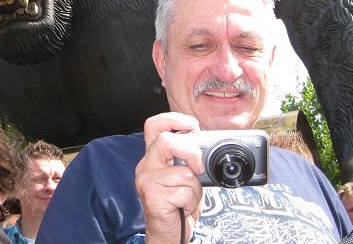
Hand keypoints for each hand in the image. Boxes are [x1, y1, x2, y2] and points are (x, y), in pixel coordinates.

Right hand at [135, 112, 204, 243]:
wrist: (168, 234)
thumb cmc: (179, 205)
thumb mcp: (185, 176)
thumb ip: (189, 159)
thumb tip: (206, 145)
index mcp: (154, 157)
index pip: (154, 125)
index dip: (173, 119)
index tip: (192, 126)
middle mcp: (146, 166)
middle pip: (166, 140)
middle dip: (191, 152)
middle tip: (198, 168)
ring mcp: (146, 181)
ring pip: (182, 172)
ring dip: (195, 189)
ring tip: (188, 198)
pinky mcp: (152, 197)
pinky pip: (184, 192)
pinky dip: (192, 202)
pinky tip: (183, 207)